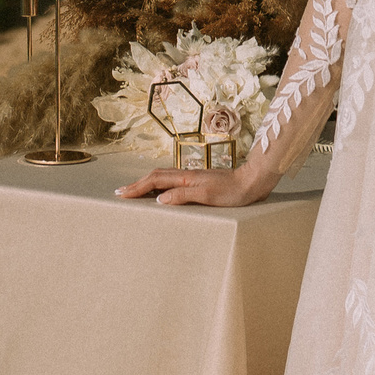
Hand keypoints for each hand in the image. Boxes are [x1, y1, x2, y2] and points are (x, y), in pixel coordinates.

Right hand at [115, 159, 274, 207]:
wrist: (253, 182)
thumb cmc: (233, 192)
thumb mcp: (208, 196)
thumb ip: (183, 196)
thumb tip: (159, 199)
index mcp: (187, 178)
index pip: (155, 181)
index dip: (137, 187)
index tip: (121, 194)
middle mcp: (188, 175)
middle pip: (156, 176)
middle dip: (137, 184)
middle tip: (121, 192)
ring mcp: (194, 177)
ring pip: (164, 178)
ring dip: (147, 184)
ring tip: (135, 192)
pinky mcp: (200, 182)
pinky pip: (173, 182)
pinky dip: (160, 186)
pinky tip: (162, 192)